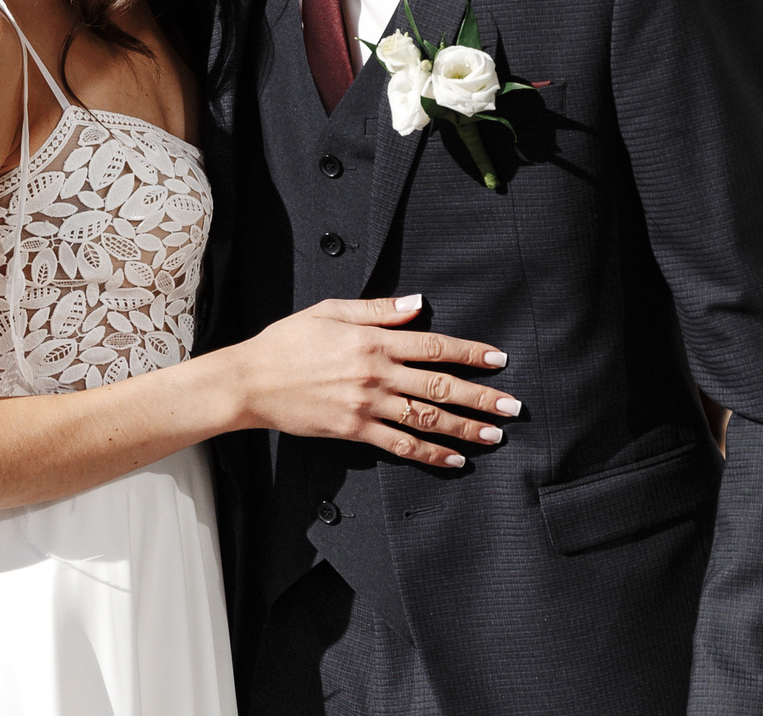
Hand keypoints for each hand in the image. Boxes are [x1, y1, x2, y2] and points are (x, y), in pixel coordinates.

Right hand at [228, 295, 517, 469]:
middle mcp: (375, 373)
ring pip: (427, 419)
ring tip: (493, 435)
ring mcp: (366, 405)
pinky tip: (453, 459)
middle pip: (440, 386)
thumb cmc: (286, 341)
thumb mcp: (329, 311)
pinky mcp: (354, 430)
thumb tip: (417, 304)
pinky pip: (400, 444)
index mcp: (372, 341)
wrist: (251, 380)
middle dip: (481, 397)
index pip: (433, 346)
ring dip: (465, 428)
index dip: (470, 352)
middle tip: (512, 406)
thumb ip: (377, 310)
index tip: (498, 358)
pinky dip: (430, 453)